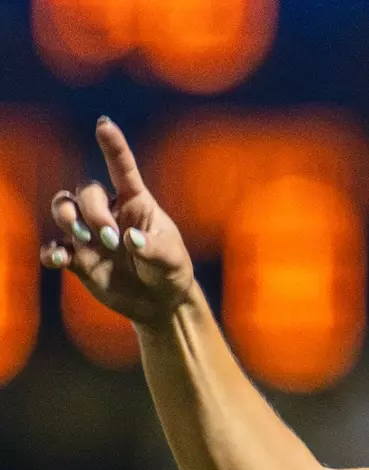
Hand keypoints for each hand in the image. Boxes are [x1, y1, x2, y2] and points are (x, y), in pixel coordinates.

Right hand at [40, 117, 193, 325]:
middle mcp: (109, 212)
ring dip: (67, 219)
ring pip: (63, 208)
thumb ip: (153, 248)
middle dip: (93, 212)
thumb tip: (130, 240)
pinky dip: (52, 252)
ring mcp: (90, 234)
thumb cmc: (170, 269)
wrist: (160, 301)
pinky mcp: (78, 258)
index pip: (122, 169)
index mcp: (136, 203)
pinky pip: (54, 248)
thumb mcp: (171, 258)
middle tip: (111, 239)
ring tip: (84, 239)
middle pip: (86, 192)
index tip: (104, 124)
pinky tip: (59, 260)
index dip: (113, 146)